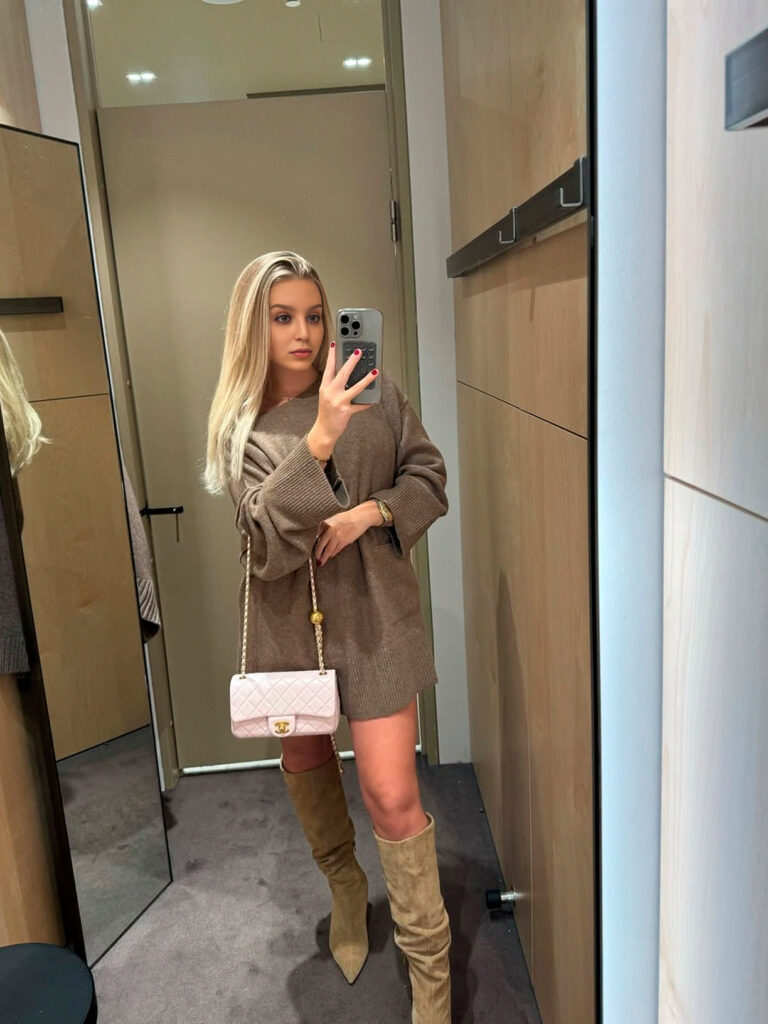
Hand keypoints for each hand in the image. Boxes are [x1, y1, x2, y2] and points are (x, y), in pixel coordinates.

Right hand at [307, 343, 377, 458]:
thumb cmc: (327, 412)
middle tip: (359, 351)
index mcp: (325, 387)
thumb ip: (335, 385)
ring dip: (366, 379)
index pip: (328, 367)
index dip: (331, 355)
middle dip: (352, 361)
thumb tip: (349, 375)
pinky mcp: (345, 411)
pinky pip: (359, 405)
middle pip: (343, 373)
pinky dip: (367, 403)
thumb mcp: (327, 396)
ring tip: (375, 372)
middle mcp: (330, 392)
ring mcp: (338, 401)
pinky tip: (373, 400)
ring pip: (355, 388)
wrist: (324, 430)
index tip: (335, 343)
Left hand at [314, 505, 373, 564]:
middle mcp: (329, 531)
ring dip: (325, 557)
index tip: (314, 552)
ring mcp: (337, 537)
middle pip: (321, 547)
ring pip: (329, 551)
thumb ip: (325, 529)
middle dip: (318, 556)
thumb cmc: (347, 518)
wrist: (359, 517)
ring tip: (322, 561)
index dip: (315, 547)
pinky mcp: (344, 541)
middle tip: (317, 561)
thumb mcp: (332, 520)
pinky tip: (331, 555)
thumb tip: (320, 539)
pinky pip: (336, 550)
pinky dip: (333, 554)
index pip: (317, 539)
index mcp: (325, 524)